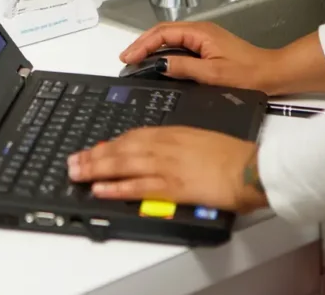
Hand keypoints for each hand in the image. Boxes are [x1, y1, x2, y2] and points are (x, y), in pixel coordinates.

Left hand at [67, 127, 267, 213]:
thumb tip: (160, 150)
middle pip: (121, 148)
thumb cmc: (232, 155)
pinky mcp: (172, 186)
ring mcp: (166, 166)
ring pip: (123, 164)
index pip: (132, 136)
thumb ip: (177, 143)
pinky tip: (100, 189)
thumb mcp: (199, 139)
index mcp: (172, 133)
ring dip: (96, 169)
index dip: (110, 144)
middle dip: (94, 155)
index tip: (94, 149)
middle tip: (73, 161)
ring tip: (76, 173)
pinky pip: (138, 186)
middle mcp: (164, 146)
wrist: (251, 166)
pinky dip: (116, 187)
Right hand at [120, 23, 324, 95]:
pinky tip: (156, 63)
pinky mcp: (207, 48)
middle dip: (142, 44)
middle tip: (125, 59)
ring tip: (135, 60)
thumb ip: (184, 67)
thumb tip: (159, 64)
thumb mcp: (213, 74)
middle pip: (163, 32)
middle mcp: (200, 31)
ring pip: (169, 38)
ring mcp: (203, 39)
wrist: (274, 74)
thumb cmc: (250, 73)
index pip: (163, 33)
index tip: (129, 58)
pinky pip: (178, 46)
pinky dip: (163, 52)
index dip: (143, 45)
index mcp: (200, 33)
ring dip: (151, 48)